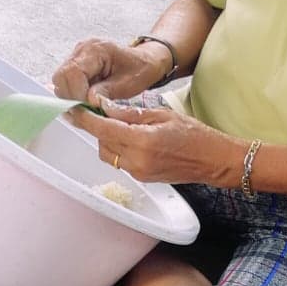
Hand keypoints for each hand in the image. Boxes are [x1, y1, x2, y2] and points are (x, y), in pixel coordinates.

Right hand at [52, 37, 169, 103]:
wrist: (143, 61)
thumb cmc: (139, 69)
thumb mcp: (128, 84)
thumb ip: (106, 92)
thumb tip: (88, 102)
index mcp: (95, 49)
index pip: (72, 72)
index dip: (77, 94)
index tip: (89, 107)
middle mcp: (81, 50)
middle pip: (60, 78)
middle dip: (71, 98)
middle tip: (88, 109)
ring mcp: (76, 57)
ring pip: (60, 83)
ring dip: (72, 98)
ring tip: (90, 105)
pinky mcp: (75, 66)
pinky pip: (65, 84)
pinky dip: (74, 96)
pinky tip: (88, 100)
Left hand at [69, 103, 243, 187]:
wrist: (213, 160)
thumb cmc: (194, 134)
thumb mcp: (162, 114)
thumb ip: (131, 113)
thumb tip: (106, 107)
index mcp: (142, 141)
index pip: (103, 129)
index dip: (86, 119)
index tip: (74, 110)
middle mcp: (137, 160)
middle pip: (102, 143)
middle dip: (98, 128)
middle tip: (101, 112)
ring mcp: (138, 172)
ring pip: (108, 154)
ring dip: (108, 139)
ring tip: (122, 125)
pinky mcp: (142, 178)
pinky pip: (120, 162)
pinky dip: (119, 148)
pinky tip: (131, 138)